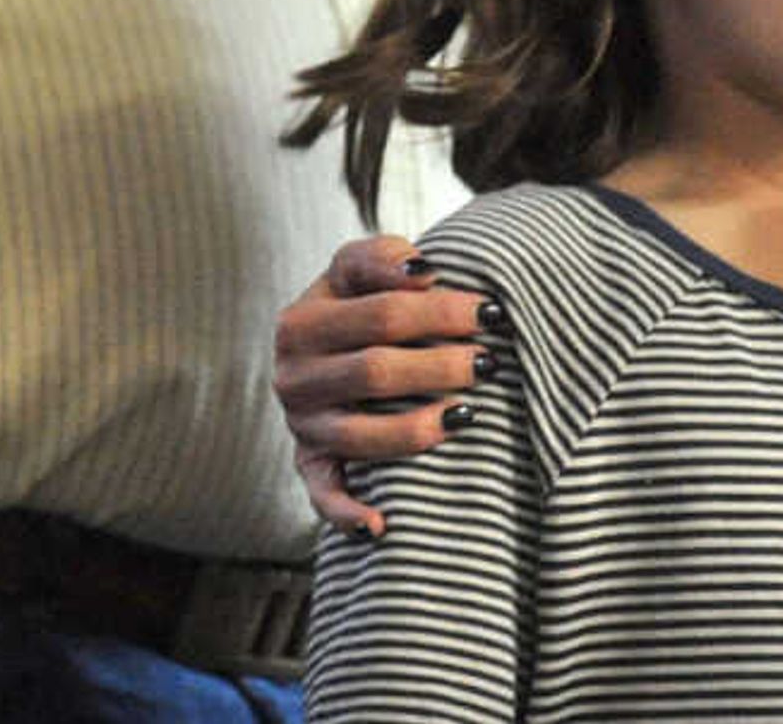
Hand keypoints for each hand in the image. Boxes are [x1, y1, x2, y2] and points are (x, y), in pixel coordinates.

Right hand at [273, 233, 490, 536]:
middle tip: (489, 363)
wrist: (321, 350)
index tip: (491, 311)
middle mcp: (292, 376)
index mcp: (301, 321)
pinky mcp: (310, 464)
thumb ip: (383, 258)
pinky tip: (381, 525)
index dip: (441, 311)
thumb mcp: (355, 270)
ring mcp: (300, 424)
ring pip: (361, 436)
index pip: (380, 313)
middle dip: (440, 367)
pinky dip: (348, 514)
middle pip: (375, 372)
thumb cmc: (355, 306)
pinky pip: (324, 495)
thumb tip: (423, 271)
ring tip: (469, 414)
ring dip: (420, 428)